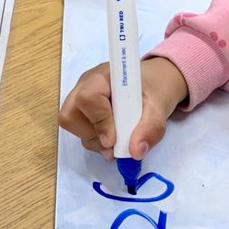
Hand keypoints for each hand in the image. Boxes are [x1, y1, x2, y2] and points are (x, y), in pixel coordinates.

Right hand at [58, 57, 188, 162]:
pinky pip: (79, 131)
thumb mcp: (158, 109)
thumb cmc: (151, 91)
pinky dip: (95, 141)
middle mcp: (85, 85)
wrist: (149, 87)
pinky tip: (111, 138)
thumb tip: (135, 151)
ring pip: (73, 126)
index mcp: (104, 77)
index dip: (99, 121)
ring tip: (117, 140)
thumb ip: (150, 128)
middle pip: (70, 115)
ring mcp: (79, 98)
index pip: (88, 98)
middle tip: (114, 143)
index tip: (113, 140)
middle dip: (92, 135)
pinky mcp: (81, 112)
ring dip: (95, 141)